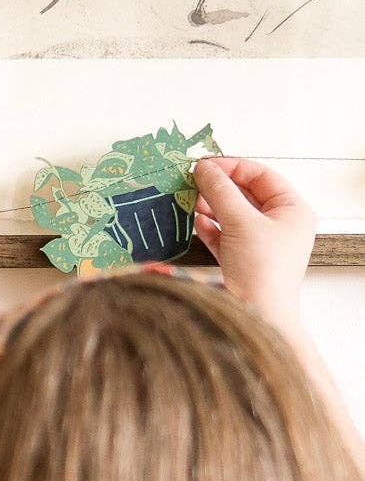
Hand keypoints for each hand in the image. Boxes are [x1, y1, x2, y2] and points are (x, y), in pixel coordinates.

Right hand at [191, 157, 316, 340]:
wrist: (258, 315)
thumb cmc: (262, 269)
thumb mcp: (241, 222)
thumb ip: (220, 192)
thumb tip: (203, 168)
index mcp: (292, 209)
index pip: (261, 175)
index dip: (232, 167)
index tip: (205, 165)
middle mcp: (280, 224)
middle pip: (245, 194)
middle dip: (218, 188)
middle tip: (191, 181)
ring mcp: (261, 243)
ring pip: (232, 214)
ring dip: (210, 206)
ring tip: (188, 199)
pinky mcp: (243, 260)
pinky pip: (225, 235)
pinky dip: (209, 228)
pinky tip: (194, 222)